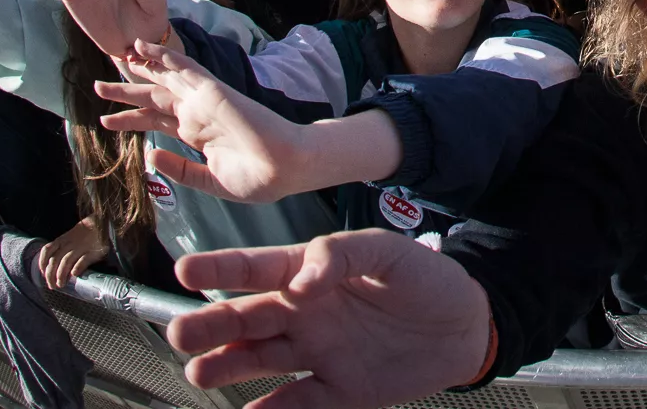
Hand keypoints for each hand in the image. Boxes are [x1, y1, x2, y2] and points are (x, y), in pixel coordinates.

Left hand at [36, 217, 109, 289]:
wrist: (104, 222)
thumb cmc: (85, 233)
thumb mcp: (71, 236)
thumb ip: (62, 247)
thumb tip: (52, 265)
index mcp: (62, 240)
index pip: (47, 250)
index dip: (42, 262)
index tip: (43, 273)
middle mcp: (69, 244)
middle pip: (55, 260)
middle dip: (50, 275)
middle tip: (52, 286)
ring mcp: (82, 247)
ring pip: (66, 261)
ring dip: (61, 274)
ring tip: (61, 284)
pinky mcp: (94, 251)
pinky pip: (83, 260)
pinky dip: (77, 268)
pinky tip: (74, 274)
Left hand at [95, 40, 314, 203]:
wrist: (286, 168)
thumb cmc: (257, 178)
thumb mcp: (209, 181)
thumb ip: (180, 170)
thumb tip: (150, 157)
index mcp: (197, 134)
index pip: (157, 121)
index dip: (130, 119)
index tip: (105, 122)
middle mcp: (197, 114)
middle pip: (155, 98)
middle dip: (126, 92)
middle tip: (98, 88)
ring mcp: (205, 101)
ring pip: (166, 79)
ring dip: (142, 67)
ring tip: (117, 57)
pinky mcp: (214, 92)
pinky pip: (186, 69)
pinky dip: (165, 57)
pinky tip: (145, 48)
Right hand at [167, 230, 492, 407]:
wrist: (466, 325)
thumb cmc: (426, 278)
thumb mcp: (389, 252)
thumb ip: (341, 255)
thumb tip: (301, 278)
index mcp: (312, 273)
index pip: (259, 269)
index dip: (222, 268)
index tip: (186, 270)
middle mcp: (305, 315)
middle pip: (247, 320)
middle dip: (210, 325)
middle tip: (180, 331)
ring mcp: (318, 354)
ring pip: (260, 361)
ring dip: (228, 366)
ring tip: (198, 372)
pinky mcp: (337, 391)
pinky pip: (296, 403)